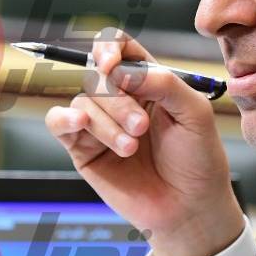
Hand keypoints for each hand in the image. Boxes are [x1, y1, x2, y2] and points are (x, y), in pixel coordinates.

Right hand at [44, 29, 243, 255]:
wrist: (189, 207)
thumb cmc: (198, 160)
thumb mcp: (194, 113)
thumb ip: (163, 82)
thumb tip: (121, 68)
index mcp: (149, 83)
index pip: (121, 49)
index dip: (111, 49)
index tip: (112, 64)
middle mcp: (122, 99)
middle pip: (100, 76)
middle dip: (118, 101)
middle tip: (141, 128)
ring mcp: (101, 124)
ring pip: (83, 101)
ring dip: (106, 123)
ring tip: (131, 148)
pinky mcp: (83, 150)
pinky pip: (58, 122)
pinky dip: (63, 118)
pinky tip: (78, 124)